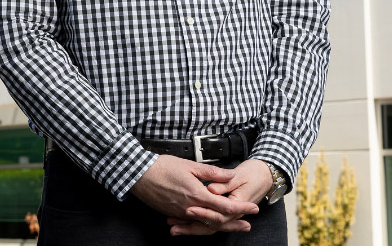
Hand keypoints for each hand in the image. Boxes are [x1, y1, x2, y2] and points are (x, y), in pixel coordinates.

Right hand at [129, 155, 258, 233]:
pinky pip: (192, 222)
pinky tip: (209, 223)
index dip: (241, 208)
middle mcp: (190, 207)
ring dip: (220, 226)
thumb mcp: (190, 165)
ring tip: (232, 226)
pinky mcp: (173, 213)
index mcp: (197, 195)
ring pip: (205, 224)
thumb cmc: (162, 167)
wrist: (139, 175)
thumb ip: (212, 173)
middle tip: (247, 225)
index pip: (225, 206)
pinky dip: (203, 224)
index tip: (253, 208)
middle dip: (234, 223)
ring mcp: (181, 213)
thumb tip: (230, 175)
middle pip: (217, 221)